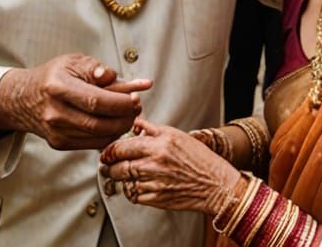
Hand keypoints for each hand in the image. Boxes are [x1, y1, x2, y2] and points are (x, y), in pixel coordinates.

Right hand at [0, 53, 151, 150]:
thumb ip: (97, 69)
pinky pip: (92, 144)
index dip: (120, 102)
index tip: (136, 97)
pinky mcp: (59, 143)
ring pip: (98, 136)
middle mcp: (54, 112)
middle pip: (99, 122)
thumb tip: (119, 79)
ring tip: (128, 114)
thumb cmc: (53, 76)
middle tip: (137, 107)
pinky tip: (114, 124)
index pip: (96, 100)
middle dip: (124, 117)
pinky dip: (109, 135)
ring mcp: (55, 131)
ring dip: (120, 127)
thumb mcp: (73, 62)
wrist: (24, 98)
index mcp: (57, 86)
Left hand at [99, 118, 242, 211]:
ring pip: (124, 182)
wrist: (216, 184)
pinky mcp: (157, 199)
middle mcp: (153, 164)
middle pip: (117, 167)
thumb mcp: (175, 135)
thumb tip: (133, 123)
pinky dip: (132, 192)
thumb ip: (151, 128)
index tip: (106, 154)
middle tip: (107, 166)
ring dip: (120, 179)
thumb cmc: (197, 157)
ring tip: (122, 176)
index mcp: (157, 145)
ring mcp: (154, 183)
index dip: (109, 151)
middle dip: (108, 167)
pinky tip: (137, 186)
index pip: (121, 148)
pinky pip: (134, 196)